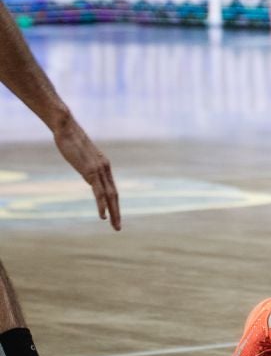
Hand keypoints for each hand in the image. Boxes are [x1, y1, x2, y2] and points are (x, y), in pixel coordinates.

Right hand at [51, 114, 118, 230]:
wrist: (67, 128)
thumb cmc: (71, 139)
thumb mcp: (81, 156)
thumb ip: (87, 166)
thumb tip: (88, 176)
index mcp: (104, 166)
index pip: (112, 188)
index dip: (113, 203)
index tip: (114, 215)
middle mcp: (105, 168)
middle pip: (114, 194)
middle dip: (117, 212)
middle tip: (118, 227)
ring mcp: (99, 170)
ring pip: (110, 196)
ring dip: (113, 212)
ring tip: (114, 226)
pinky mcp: (91, 171)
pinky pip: (99, 192)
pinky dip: (102, 205)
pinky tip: (102, 216)